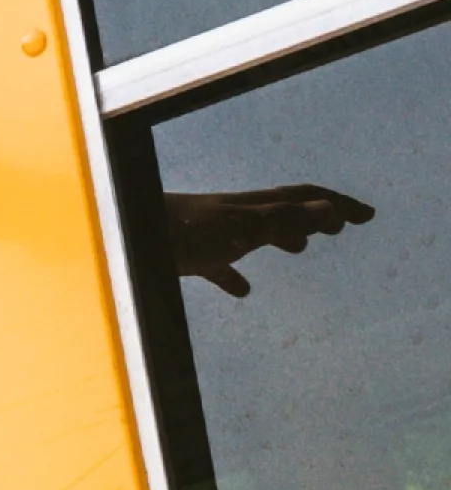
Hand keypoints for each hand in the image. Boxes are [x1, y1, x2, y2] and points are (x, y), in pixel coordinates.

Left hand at [165, 182, 373, 296]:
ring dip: (282, 237)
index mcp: (250, 207)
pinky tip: (242, 291)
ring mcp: (207, 235)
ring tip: (300, 249)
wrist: (121, 237)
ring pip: (253, 234)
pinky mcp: (184, 257)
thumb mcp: (239, 228)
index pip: (304, 199)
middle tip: (340, 228)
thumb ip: (282, 220)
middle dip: (315, 217)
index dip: (338, 205)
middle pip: (282, 211)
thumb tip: (331, 209)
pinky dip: (235, 275)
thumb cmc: (178, 231)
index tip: (367, 216)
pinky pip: (217, 266)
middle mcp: (232, 215)